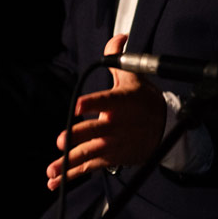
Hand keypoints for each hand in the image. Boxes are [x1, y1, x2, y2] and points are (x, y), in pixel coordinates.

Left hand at [45, 34, 165, 190]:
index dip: (91, 103)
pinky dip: (71, 175)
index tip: (78, 106)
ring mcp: (111, 144)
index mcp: (119, 103)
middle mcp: (114, 125)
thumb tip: (118, 37)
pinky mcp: (109, 158)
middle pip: (93, 132)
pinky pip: (88, 168)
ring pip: (87, 154)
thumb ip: (117, 58)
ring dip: (68, 163)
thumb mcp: (133, 77)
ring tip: (52, 169)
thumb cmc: (145, 100)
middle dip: (77, 138)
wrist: (165, 128)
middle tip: (62, 141)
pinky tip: (53, 181)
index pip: (104, 101)